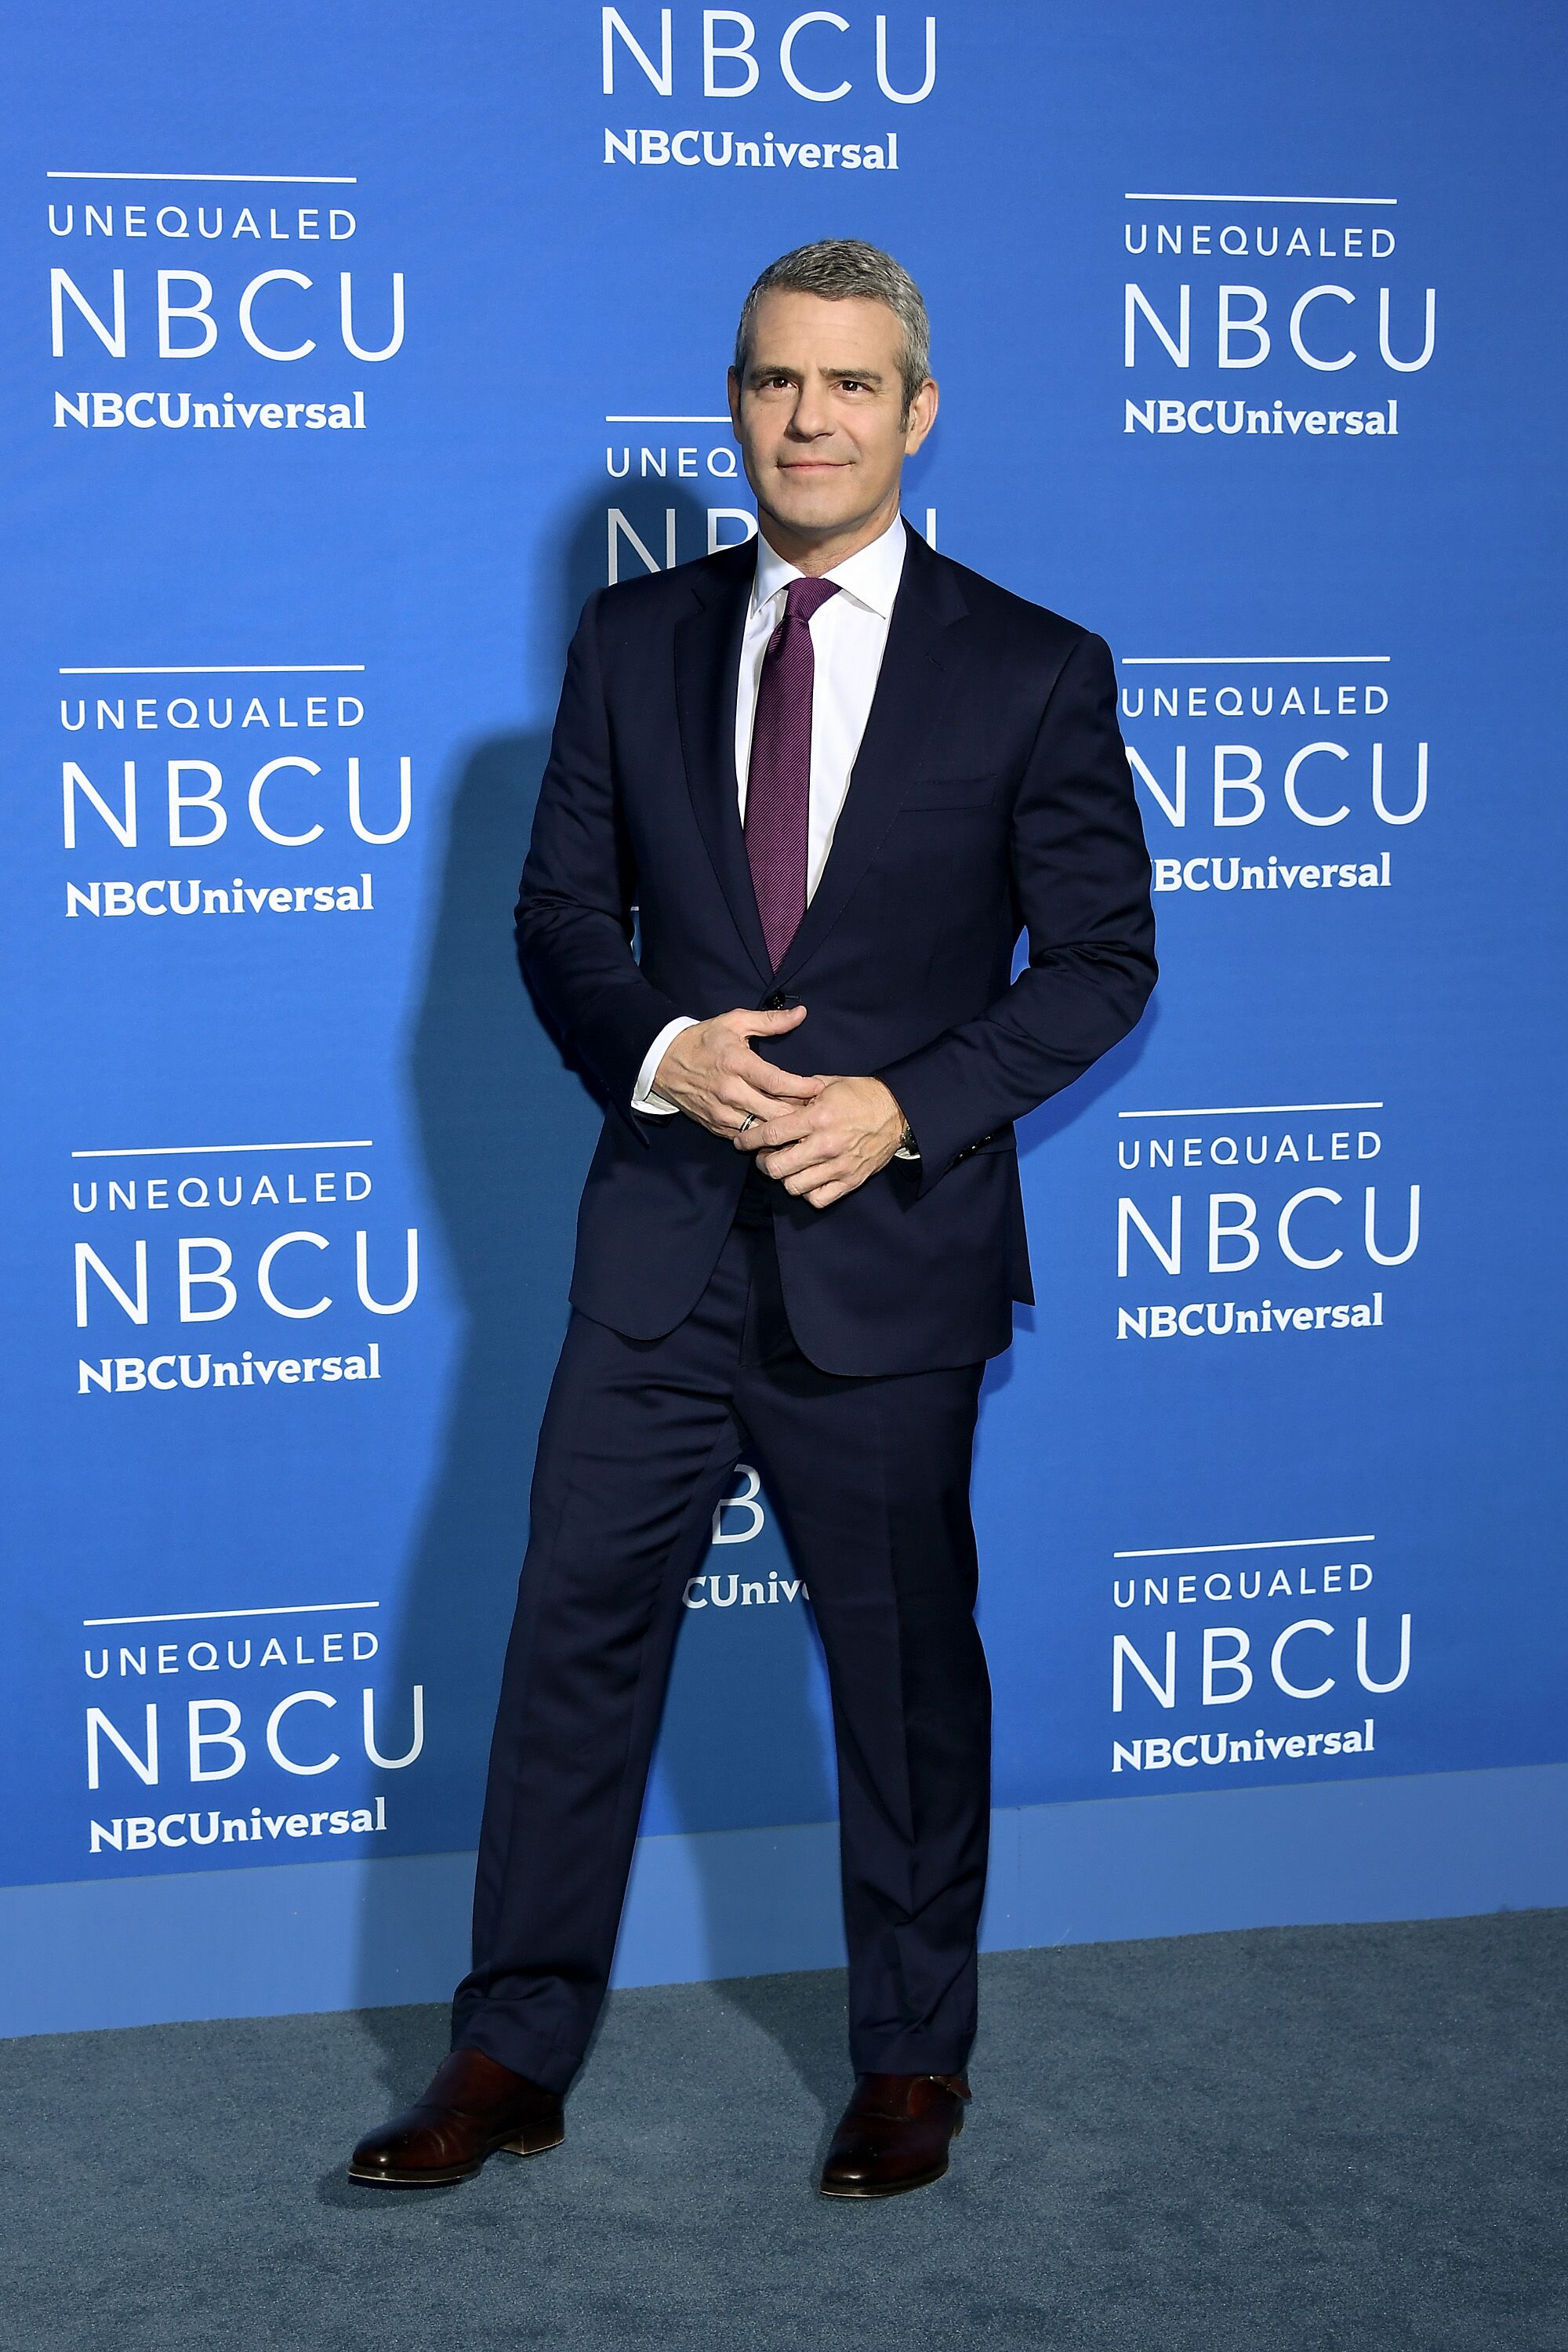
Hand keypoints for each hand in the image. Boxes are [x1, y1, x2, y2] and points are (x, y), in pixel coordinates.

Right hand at [651, 1005, 823, 1139]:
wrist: (664, 1062)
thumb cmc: (703, 1040)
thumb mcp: (734, 1022)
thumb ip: (770, 1021)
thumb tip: (801, 1014)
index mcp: (736, 1063)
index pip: (777, 1082)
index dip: (802, 1088)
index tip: (819, 1087)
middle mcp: (730, 1091)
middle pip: (774, 1112)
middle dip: (799, 1112)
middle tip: (817, 1109)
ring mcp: (721, 1112)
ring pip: (761, 1130)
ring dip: (783, 1128)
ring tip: (802, 1123)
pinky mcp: (715, 1126)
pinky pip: (746, 1138)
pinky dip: (764, 1137)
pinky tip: (779, 1132)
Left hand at [739, 1075, 905, 1208]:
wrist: (898, 1112)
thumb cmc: (859, 1095)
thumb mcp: (826, 1085)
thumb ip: (796, 1095)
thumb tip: (767, 1101)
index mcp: (817, 1118)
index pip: (771, 1134)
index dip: (750, 1140)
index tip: (741, 1142)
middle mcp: (825, 1145)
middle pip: (777, 1167)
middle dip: (764, 1162)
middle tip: (765, 1156)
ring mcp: (838, 1166)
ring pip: (793, 1186)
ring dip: (785, 1178)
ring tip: (787, 1167)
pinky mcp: (850, 1181)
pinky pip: (818, 1198)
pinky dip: (808, 1192)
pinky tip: (807, 1178)